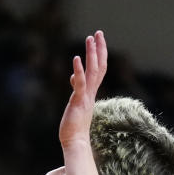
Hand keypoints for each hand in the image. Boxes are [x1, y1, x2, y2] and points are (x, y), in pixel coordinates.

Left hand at [58, 31, 107, 146]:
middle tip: (98, 32)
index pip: (99, 70)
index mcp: (91, 92)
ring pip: (93, 72)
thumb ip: (77, 89)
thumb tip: (73, 77)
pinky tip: (76, 58)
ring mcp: (86, 96)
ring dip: (92, 54)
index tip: (98, 40)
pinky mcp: (78, 101)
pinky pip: (80, 83)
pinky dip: (79, 70)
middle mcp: (91, 92)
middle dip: (99, 49)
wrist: (75, 142)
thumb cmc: (74, 125)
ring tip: (90, 38)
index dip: (100, 54)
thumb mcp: (75, 102)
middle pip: (99, 67)